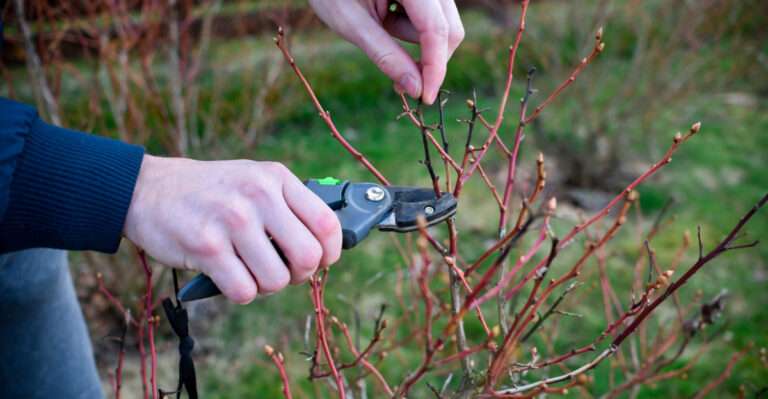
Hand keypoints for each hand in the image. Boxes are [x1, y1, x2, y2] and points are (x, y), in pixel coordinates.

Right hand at [122, 155, 341, 303]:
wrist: (148, 189)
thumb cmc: (210, 192)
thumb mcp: (254, 180)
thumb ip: (288, 204)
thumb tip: (325, 245)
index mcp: (276, 178)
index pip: (327, 222)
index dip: (331, 252)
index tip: (320, 261)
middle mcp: (258, 195)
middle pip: (308, 257)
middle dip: (300, 275)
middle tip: (283, 271)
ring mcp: (232, 220)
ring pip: (277, 280)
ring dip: (266, 286)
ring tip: (250, 271)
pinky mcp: (206, 246)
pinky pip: (244, 291)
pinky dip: (241, 292)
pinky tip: (229, 276)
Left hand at [308, 0, 463, 103]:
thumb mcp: (352, 23)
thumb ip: (385, 55)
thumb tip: (416, 88)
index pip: (436, 29)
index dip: (434, 67)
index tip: (425, 97)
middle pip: (450, 29)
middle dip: (431, 61)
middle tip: (404, 84)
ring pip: (444, 26)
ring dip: (419, 43)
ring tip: (382, 30)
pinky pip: (434, 19)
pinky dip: (415, 31)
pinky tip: (389, 21)